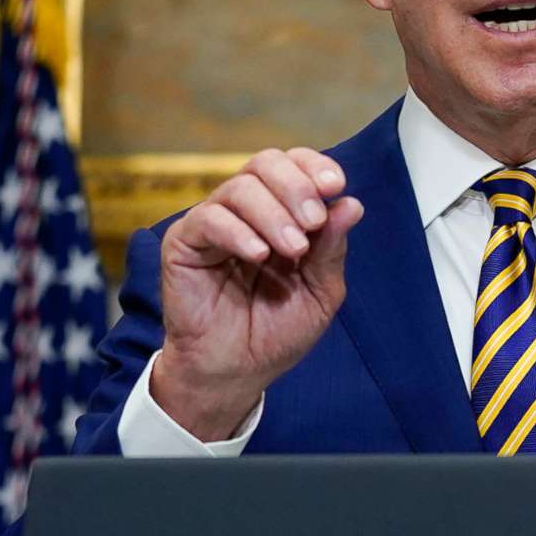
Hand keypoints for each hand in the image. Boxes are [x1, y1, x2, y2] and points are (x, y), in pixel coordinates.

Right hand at [152, 147, 361, 439]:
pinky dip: (238, 231)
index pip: (294, 166)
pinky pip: (208, 219)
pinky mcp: (183, 243)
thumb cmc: (276, 333)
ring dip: (273, 213)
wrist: (236, 371)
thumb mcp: (319, 292)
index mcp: (282, 215)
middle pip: (266, 163)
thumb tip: (352, 204)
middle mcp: (247, 212)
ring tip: (292, 249)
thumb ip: (331, 250)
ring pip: (239, 188)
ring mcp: (214, 225)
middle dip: (296, 186)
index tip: (336, 185)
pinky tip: (258, 254)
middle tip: (313, 221)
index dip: (314, 167)